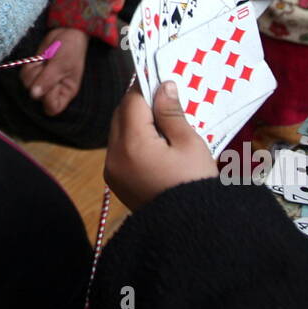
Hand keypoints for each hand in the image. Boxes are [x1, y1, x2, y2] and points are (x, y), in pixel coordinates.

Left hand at [19, 27, 86, 116]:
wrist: (67, 32)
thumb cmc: (70, 49)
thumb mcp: (61, 64)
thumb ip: (47, 80)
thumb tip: (34, 95)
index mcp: (66, 92)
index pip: (52, 108)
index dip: (47, 99)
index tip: (50, 83)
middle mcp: (53, 90)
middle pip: (36, 97)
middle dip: (38, 79)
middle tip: (46, 65)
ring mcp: (43, 81)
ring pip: (28, 85)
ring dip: (33, 70)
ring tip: (44, 60)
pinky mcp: (35, 72)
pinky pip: (24, 75)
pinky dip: (29, 66)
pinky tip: (39, 58)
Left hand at [106, 81, 218, 209]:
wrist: (192, 229)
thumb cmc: (195, 184)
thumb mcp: (189, 144)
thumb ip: (172, 113)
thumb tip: (163, 86)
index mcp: (132, 144)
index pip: (132, 102)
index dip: (146, 87)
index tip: (161, 79)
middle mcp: (114, 157)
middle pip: (120, 115)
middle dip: (139, 103)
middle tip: (164, 98)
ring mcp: (112, 171)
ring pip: (118, 131)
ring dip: (135, 120)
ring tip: (162, 119)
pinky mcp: (116, 182)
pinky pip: (120, 149)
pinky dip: (132, 139)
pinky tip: (154, 139)